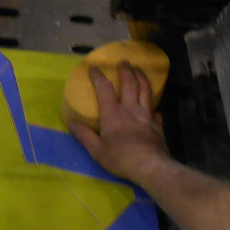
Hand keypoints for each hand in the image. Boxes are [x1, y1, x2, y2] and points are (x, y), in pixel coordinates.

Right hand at [69, 62, 169, 182]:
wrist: (150, 167)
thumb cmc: (120, 158)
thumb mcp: (96, 151)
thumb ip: (84, 136)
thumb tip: (71, 123)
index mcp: (113, 114)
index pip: (105, 89)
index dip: (99, 77)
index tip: (94, 68)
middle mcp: (130, 109)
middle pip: (130, 83)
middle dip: (126, 70)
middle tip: (124, 61)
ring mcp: (146, 115)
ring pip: (145, 91)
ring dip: (142, 78)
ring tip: (139, 71)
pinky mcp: (157, 124)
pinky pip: (155, 110)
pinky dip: (152, 105)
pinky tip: (151, 107)